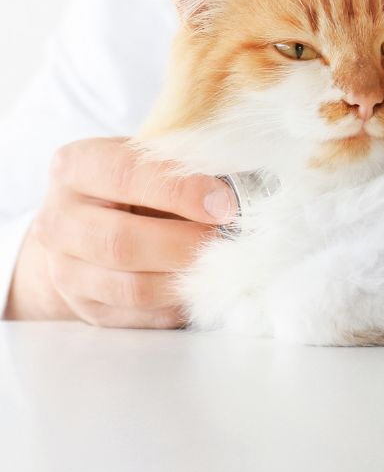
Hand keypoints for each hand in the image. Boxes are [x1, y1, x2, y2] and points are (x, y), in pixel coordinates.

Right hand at [4, 137, 235, 327]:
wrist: (80, 223)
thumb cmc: (129, 181)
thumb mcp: (147, 157)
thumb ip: (182, 165)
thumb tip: (237, 187)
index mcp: (75, 167)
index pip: (125, 174)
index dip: (180, 190)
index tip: (225, 204)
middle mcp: (59, 220)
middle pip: (122, 242)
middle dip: (186, 244)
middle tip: (228, 240)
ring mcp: (65, 270)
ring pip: (131, 287)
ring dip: (186, 279)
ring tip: (221, 264)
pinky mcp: (84, 308)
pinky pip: (139, 315)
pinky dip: (177, 305)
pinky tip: (202, 287)